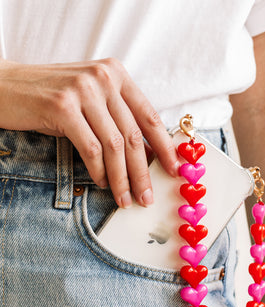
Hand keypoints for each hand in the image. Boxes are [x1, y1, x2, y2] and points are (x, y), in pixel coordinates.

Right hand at [0, 58, 179, 206]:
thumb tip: (148, 156)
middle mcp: (103, 78)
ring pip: (114, 146)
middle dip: (143, 172)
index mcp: (116, 74)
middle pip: (133, 135)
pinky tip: (102, 183)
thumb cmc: (52, 98)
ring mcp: (83, 90)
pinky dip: (99, 171)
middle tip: (147, 197)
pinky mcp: (62, 107)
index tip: (173, 170)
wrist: (4, 86)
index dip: (165, 147)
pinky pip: (91, 149)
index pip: (150, 116)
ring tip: (125, 199)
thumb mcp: (91, 100)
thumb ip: (118, 120)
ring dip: (122, 179)